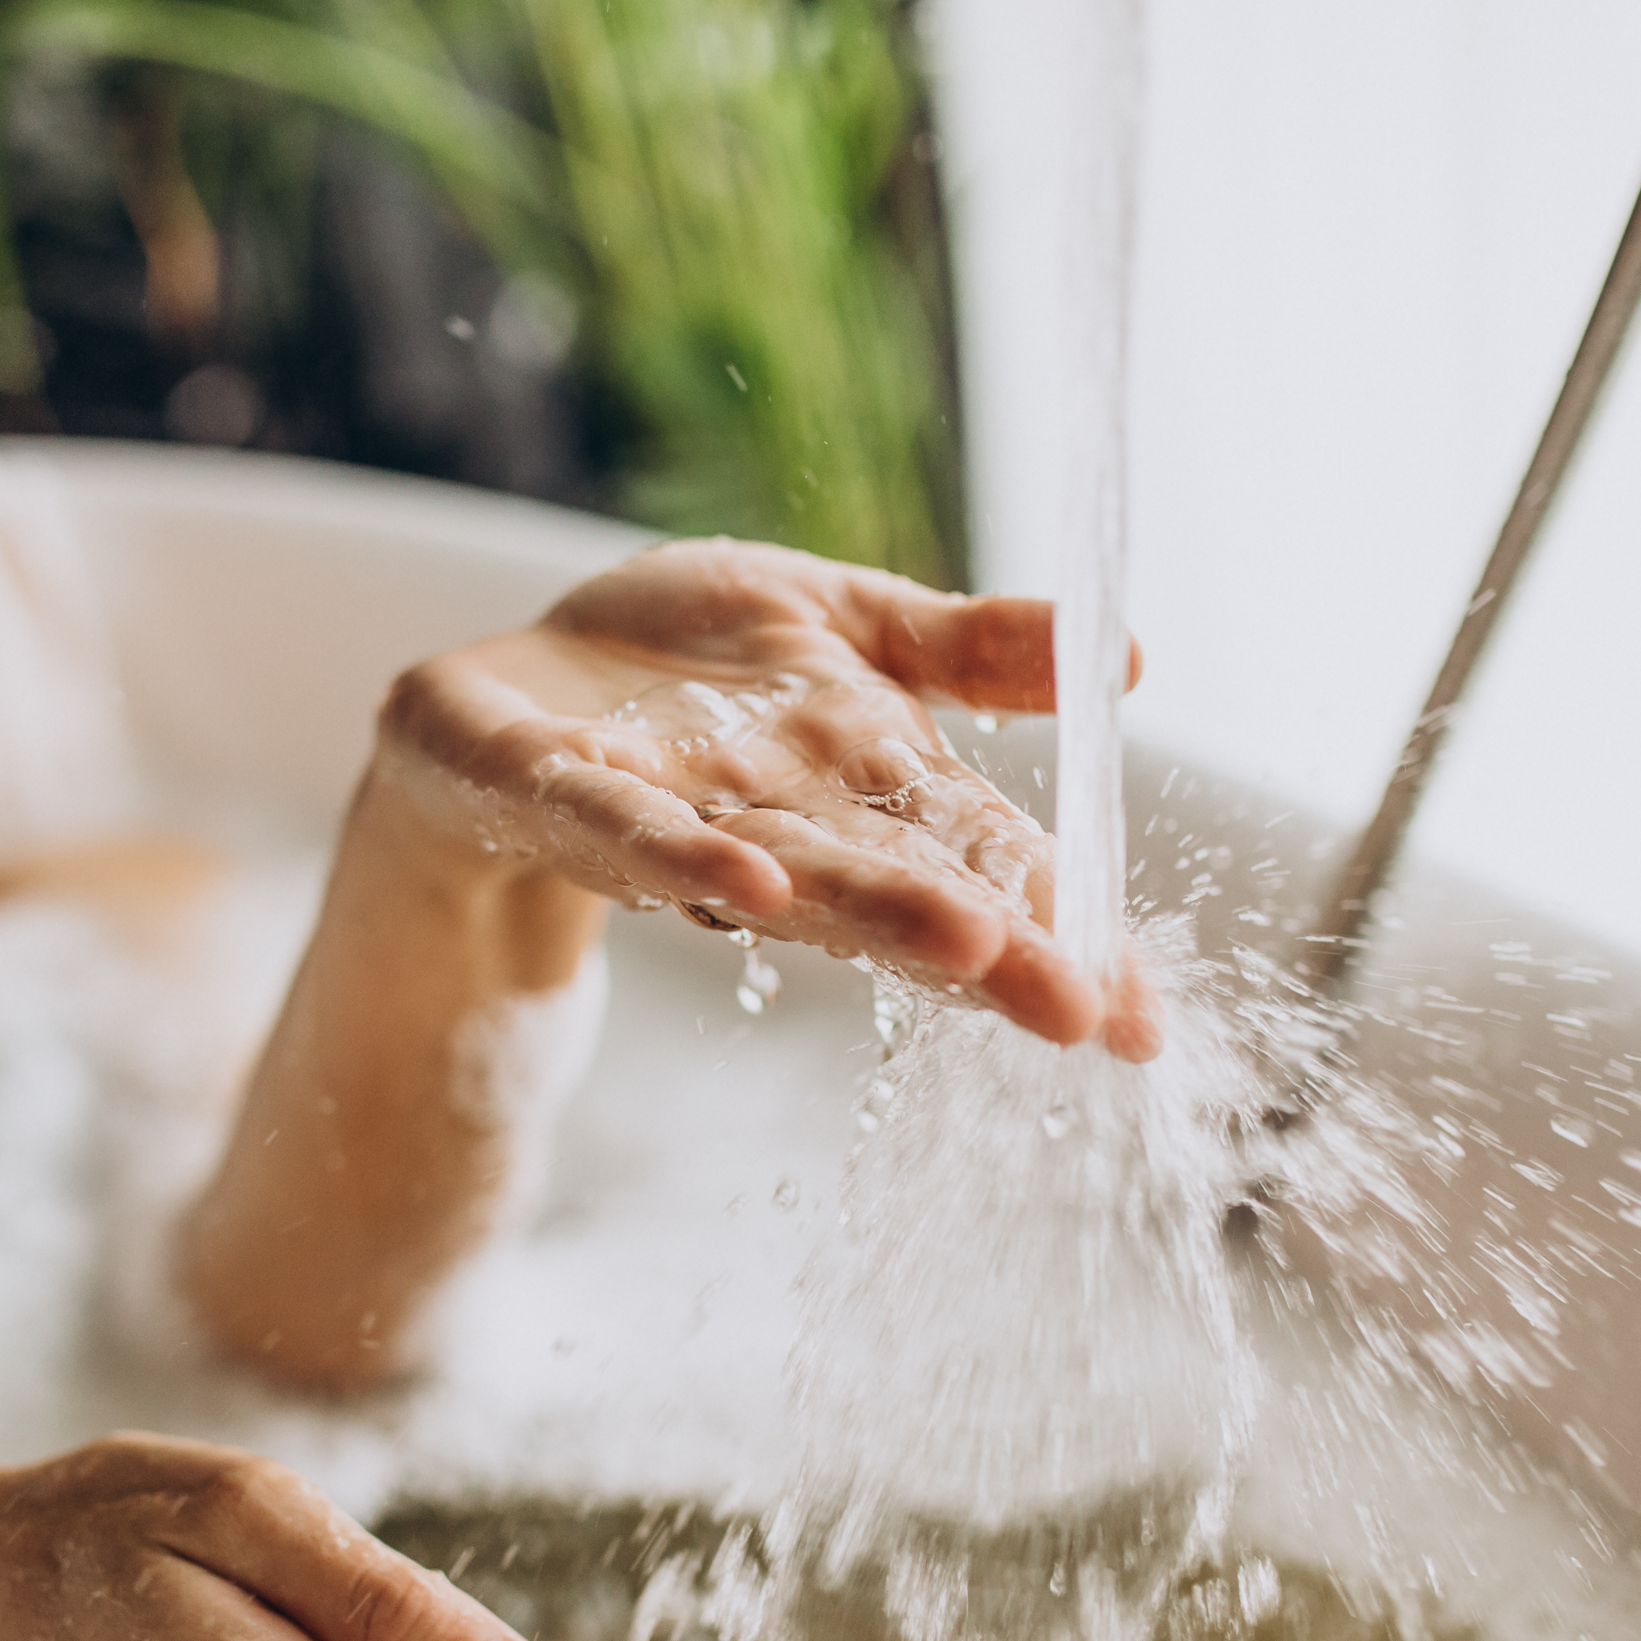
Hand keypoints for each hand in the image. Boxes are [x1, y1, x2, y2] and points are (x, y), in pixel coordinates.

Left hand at [374, 539, 1155, 1057]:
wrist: (499, 701)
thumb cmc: (682, 683)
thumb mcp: (842, 628)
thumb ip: (967, 651)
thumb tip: (1128, 659)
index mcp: (855, 791)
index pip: (978, 860)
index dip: (1059, 929)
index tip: (1140, 1012)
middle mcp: (771, 827)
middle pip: (894, 886)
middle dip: (989, 942)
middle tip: (1077, 1003)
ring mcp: (657, 816)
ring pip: (777, 870)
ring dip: (868, 909)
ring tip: (963, 943)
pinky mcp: (535, 783)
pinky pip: (612, 824)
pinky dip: (676, 855)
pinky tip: (741, 883)